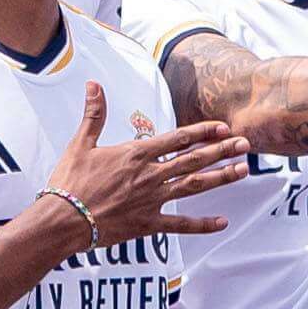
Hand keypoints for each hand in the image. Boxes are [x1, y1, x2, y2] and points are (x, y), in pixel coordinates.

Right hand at [48, 85, 244, 249]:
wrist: (62, 220)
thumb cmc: (69, 182)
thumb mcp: (80, 143)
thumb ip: (94, 114)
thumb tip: (94, 84)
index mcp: (136, 154)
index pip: (177, 139)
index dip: (202, 132)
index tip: (223, 127)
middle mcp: (149, 175)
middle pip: (193, 160)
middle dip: (222, 151)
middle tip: (245, 145)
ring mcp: (151, 200)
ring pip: (194, 187)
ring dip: (220, 178)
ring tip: (242, 171)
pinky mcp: (148, 223)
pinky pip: (180, 224)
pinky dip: (202, 224)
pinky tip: (223, 222)